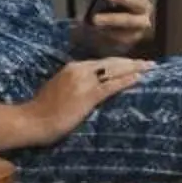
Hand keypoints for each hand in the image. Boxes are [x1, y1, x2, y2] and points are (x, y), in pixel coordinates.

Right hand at [22, 55, 149, 145]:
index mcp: (72, 68)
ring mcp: (84, 82)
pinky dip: (127, 80)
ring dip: (134, 69)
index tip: (133, 63)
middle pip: (111, 63)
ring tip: (149, 68)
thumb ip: (75, 84)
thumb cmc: (43, 110)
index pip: (101, 62)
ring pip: (114, 71)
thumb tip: (90, 88)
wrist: (32, 120)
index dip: (119, 62)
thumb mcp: (59, 89)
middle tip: (149, 63)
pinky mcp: (87, 96)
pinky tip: (138, 79)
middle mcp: (80, 70)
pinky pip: (112, 86)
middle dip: (132, 62)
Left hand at [72, 0, 157, 56]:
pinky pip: (123, 36)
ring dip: (113, 19)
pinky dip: (110, 32)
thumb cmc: (109, 2)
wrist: (106, 28)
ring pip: (131, 21)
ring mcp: (141, 23)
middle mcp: (146, 6)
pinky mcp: (133, 38)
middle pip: (140, 1)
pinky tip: (98, 30)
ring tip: (96, 19)